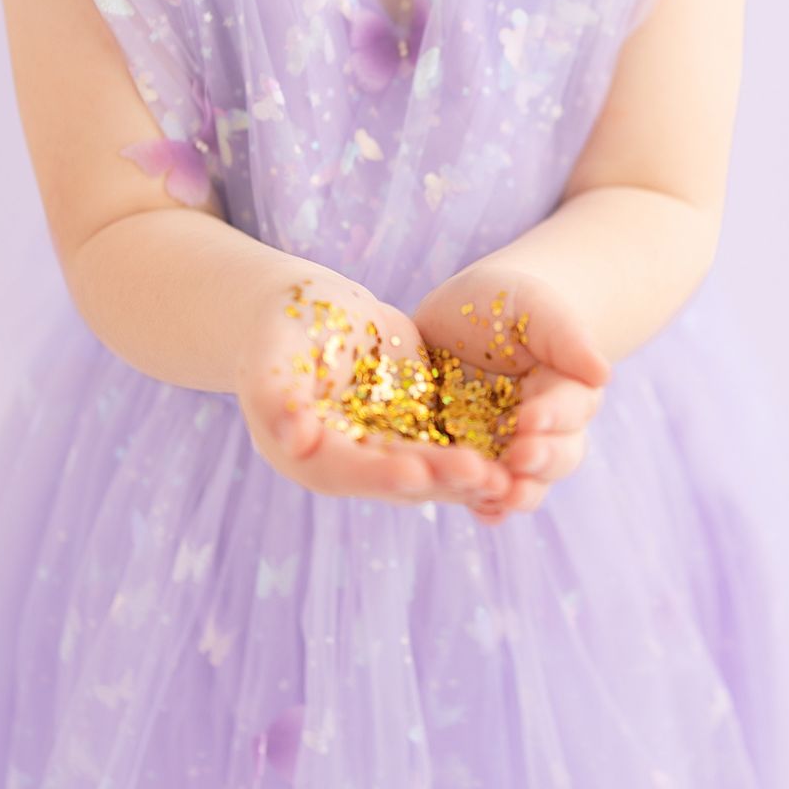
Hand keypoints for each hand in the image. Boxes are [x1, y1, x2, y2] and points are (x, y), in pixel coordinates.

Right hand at [234, 270, 516, 514]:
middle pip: (397, 478)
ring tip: (509, 475)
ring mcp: (384, 447)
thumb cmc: (278, 326)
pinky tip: (516, 454)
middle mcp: (349, 464)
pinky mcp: (414, 426)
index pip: (346, 470)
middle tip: (484, 476)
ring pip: (430, 468)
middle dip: (441, 478)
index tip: (416, 471)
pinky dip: (479, 452)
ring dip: (468, 475)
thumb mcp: (271, 356)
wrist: (306, 309)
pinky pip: (448, 445)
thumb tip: (294, 440)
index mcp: (307, 455)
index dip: (381, 473)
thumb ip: (275, 399)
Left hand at [410, 263, 611, 526]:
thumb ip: (566, 336)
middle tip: (520, 457)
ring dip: (518, 492)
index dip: (554, 416)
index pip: (570, 408)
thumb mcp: (533, 306)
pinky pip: (484, 493)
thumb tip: (603, 373)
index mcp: (566, 390)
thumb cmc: (505, 302)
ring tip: (503, 495)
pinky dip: (487, 506)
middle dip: (542, 459)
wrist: (457, 317)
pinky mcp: (472, 462)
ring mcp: (507, 451)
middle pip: (558, 456)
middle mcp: (543, 429)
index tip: (530, 418)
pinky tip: (482, 513)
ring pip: (526, 483)